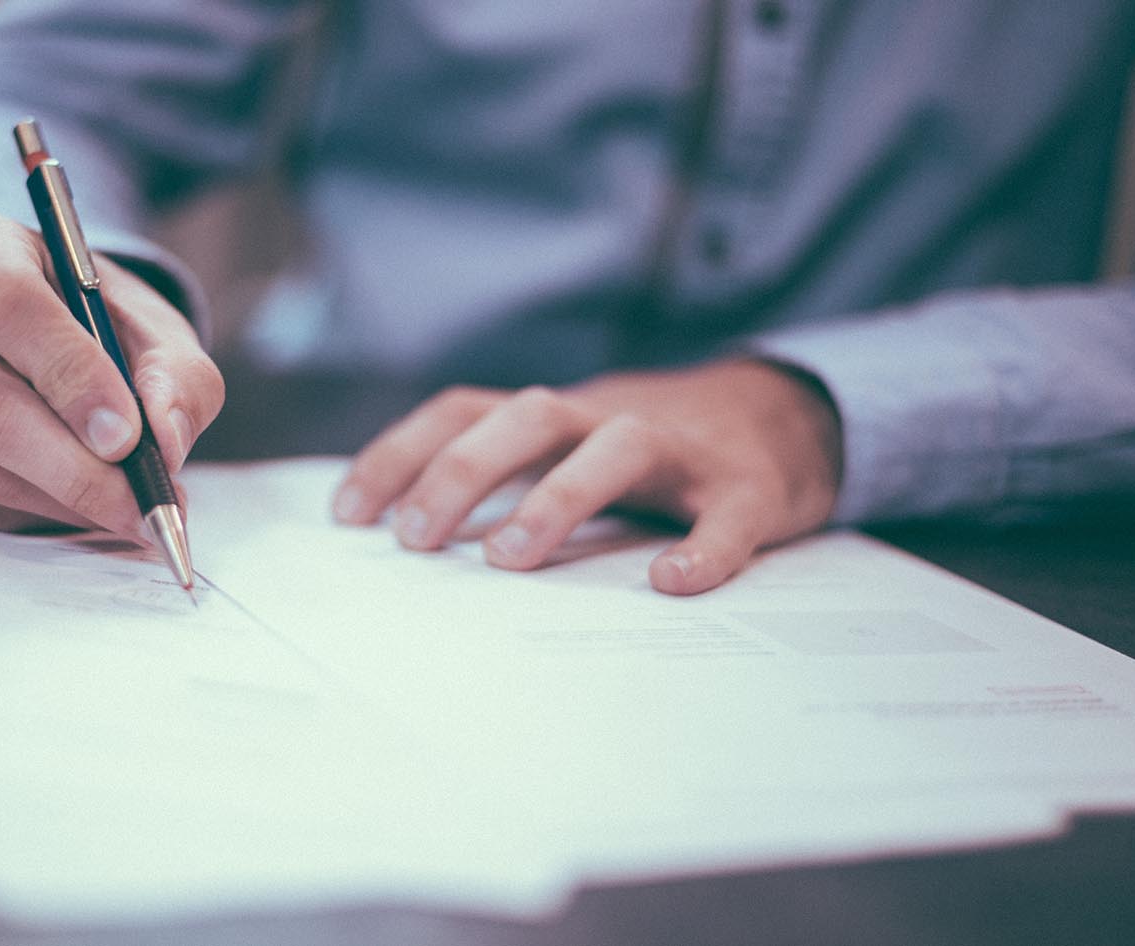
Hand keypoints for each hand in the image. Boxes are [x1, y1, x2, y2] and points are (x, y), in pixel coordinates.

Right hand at [0, 211, 223, 535]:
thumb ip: (177, 379)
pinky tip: (73, 503)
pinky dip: (28, 513)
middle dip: (76, 469)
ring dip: (61, 500)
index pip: (10, 308)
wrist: (50, 342)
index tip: (126, 437)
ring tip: (125, 509)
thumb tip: (165, 439)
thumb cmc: (103, 328)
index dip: (71, 378)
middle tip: (142, 506)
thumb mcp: (159, 334)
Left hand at [332, 360, 841, 593]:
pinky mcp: (749, 489)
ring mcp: (682, 451)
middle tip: (415, 540)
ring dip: (557, 497)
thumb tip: (404, 538)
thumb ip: (503, 478)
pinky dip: (703, 547)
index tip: (348, 515)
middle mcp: (608, 418)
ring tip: (509, 559)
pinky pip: (727, 515)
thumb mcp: (567, 449)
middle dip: (463, 471)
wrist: (787, 417)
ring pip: (617, 448)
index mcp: (556, 416)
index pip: (464, 411)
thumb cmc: (649, 452)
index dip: (401, 453)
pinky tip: (671, 582)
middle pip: (528, 417)